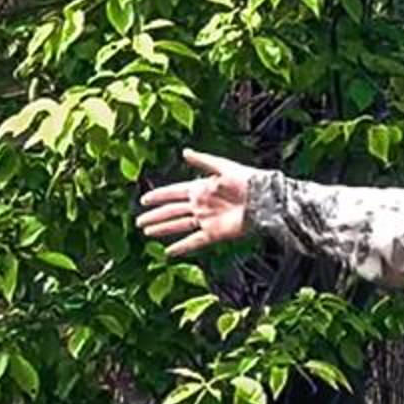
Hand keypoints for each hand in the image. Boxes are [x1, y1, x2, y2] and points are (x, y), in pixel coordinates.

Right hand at [136, 149, 255, 255]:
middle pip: (173, 211)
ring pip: (179, 225)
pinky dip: (181, 247)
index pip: (174, 193)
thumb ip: (203, 161)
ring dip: (163, 229)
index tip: (144, 199)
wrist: (264, 199)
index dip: (159, 196)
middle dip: (156, 216)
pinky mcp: (214, 233)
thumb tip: (184, 151)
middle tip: (139, 221)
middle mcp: (200, 205)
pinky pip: (194, 241)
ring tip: (147, 233)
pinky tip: (168, 252)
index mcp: (200, 188)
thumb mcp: (223, 167)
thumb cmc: (247, 180)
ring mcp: (206, 220)